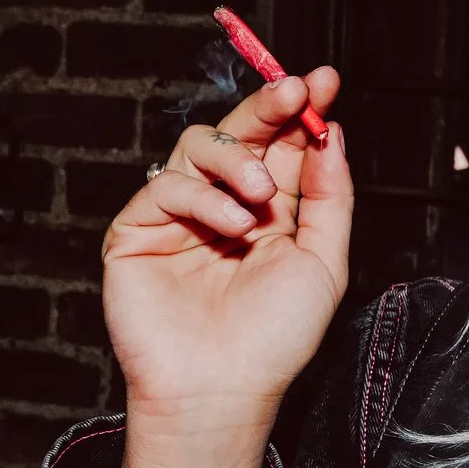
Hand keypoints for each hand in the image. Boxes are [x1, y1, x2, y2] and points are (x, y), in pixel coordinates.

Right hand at [101, 68, 348, 467]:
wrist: (222, 388)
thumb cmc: (275, 338)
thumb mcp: (323, 261)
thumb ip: (329, 196)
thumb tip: (330, 132)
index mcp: (272, 211)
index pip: (283, 145)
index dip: (300, 109)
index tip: (322, 79)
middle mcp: (225, 205)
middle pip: (241, 132)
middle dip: (268, 106)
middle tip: (292, 90)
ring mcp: (179, 216)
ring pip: (200, 146)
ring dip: (237, 158)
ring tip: (259, 197)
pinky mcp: (138, 231)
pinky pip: (167, 184)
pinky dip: (203, 197)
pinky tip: (230, 226)